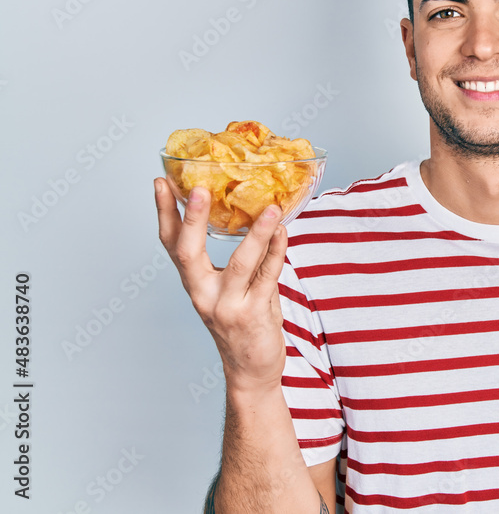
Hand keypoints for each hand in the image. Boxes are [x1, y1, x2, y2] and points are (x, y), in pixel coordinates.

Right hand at [154, 179, 287, 393]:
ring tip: (270, 208)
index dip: (165, 213)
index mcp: (193, 281)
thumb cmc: (242, 321)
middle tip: (198, 188)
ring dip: (256, 234)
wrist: (251, 370)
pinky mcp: (252, 315)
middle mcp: (203, 293)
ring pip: (240, 263)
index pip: (171, 243)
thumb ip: (235, 257)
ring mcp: (226, 306)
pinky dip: (277, 252)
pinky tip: (283, 232)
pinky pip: (267, 278)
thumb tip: (249, 213)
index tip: (161, 181)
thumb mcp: (229, 287)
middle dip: (192, 219)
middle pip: (189, 252)